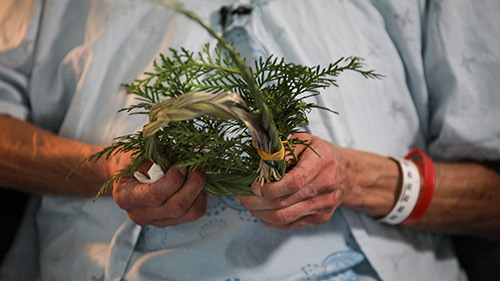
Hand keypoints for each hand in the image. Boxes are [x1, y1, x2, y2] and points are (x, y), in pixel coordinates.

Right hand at [112, 161, 207, 226]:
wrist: (127, 177)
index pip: (155, 195)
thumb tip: (186, 154)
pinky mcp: (171, 221)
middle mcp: (140, 214)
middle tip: (198, 167)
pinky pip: (194, 213)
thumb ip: (157, 155)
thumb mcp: (138, 154)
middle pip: (176, 207)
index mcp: (126, 197)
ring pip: (190, 213)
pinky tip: (196, 182)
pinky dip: (201, 196)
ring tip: (199, 173)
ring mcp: (157, 221)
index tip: (182, 164)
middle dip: (193, 184)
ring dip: (200, 190)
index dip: (174, 179)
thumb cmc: (133, 161)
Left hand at [235, 133, 354, 229]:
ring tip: (247, 203)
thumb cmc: (319, 154)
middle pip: (284, 204)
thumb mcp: (303, 141)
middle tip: (240, 196)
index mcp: (321, 163)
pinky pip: (288, 225)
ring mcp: (323, 206)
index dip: (270, 187)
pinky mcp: (318, 219)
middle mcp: (325, 187)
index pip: (294, 182)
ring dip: (259, 213)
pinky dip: (269, 220)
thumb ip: (282, 150)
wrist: (347, 174)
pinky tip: (261, 210)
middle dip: (256, 202)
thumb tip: (259, 163)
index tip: (254, 185)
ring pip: (284, 218)